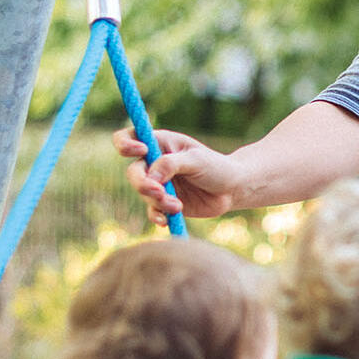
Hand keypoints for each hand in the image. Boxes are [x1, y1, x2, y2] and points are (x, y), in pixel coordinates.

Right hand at [115, 127, 243, 223]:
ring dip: (158, 201)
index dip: (126, 144)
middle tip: (159, 191)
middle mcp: (155, 163)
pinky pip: (152, 212)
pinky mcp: (165, 203)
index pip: (130, 138)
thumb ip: (171, 164)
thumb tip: (150, 176)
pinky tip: (166, 220)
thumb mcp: (197, 160)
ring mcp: (159, 184)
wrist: (232, 190)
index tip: (140, 151)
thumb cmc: (217, 167)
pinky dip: (157, 216)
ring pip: (144, 194)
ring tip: (177, 205)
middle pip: (133, 172)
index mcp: (160, 143)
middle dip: (143, 184)